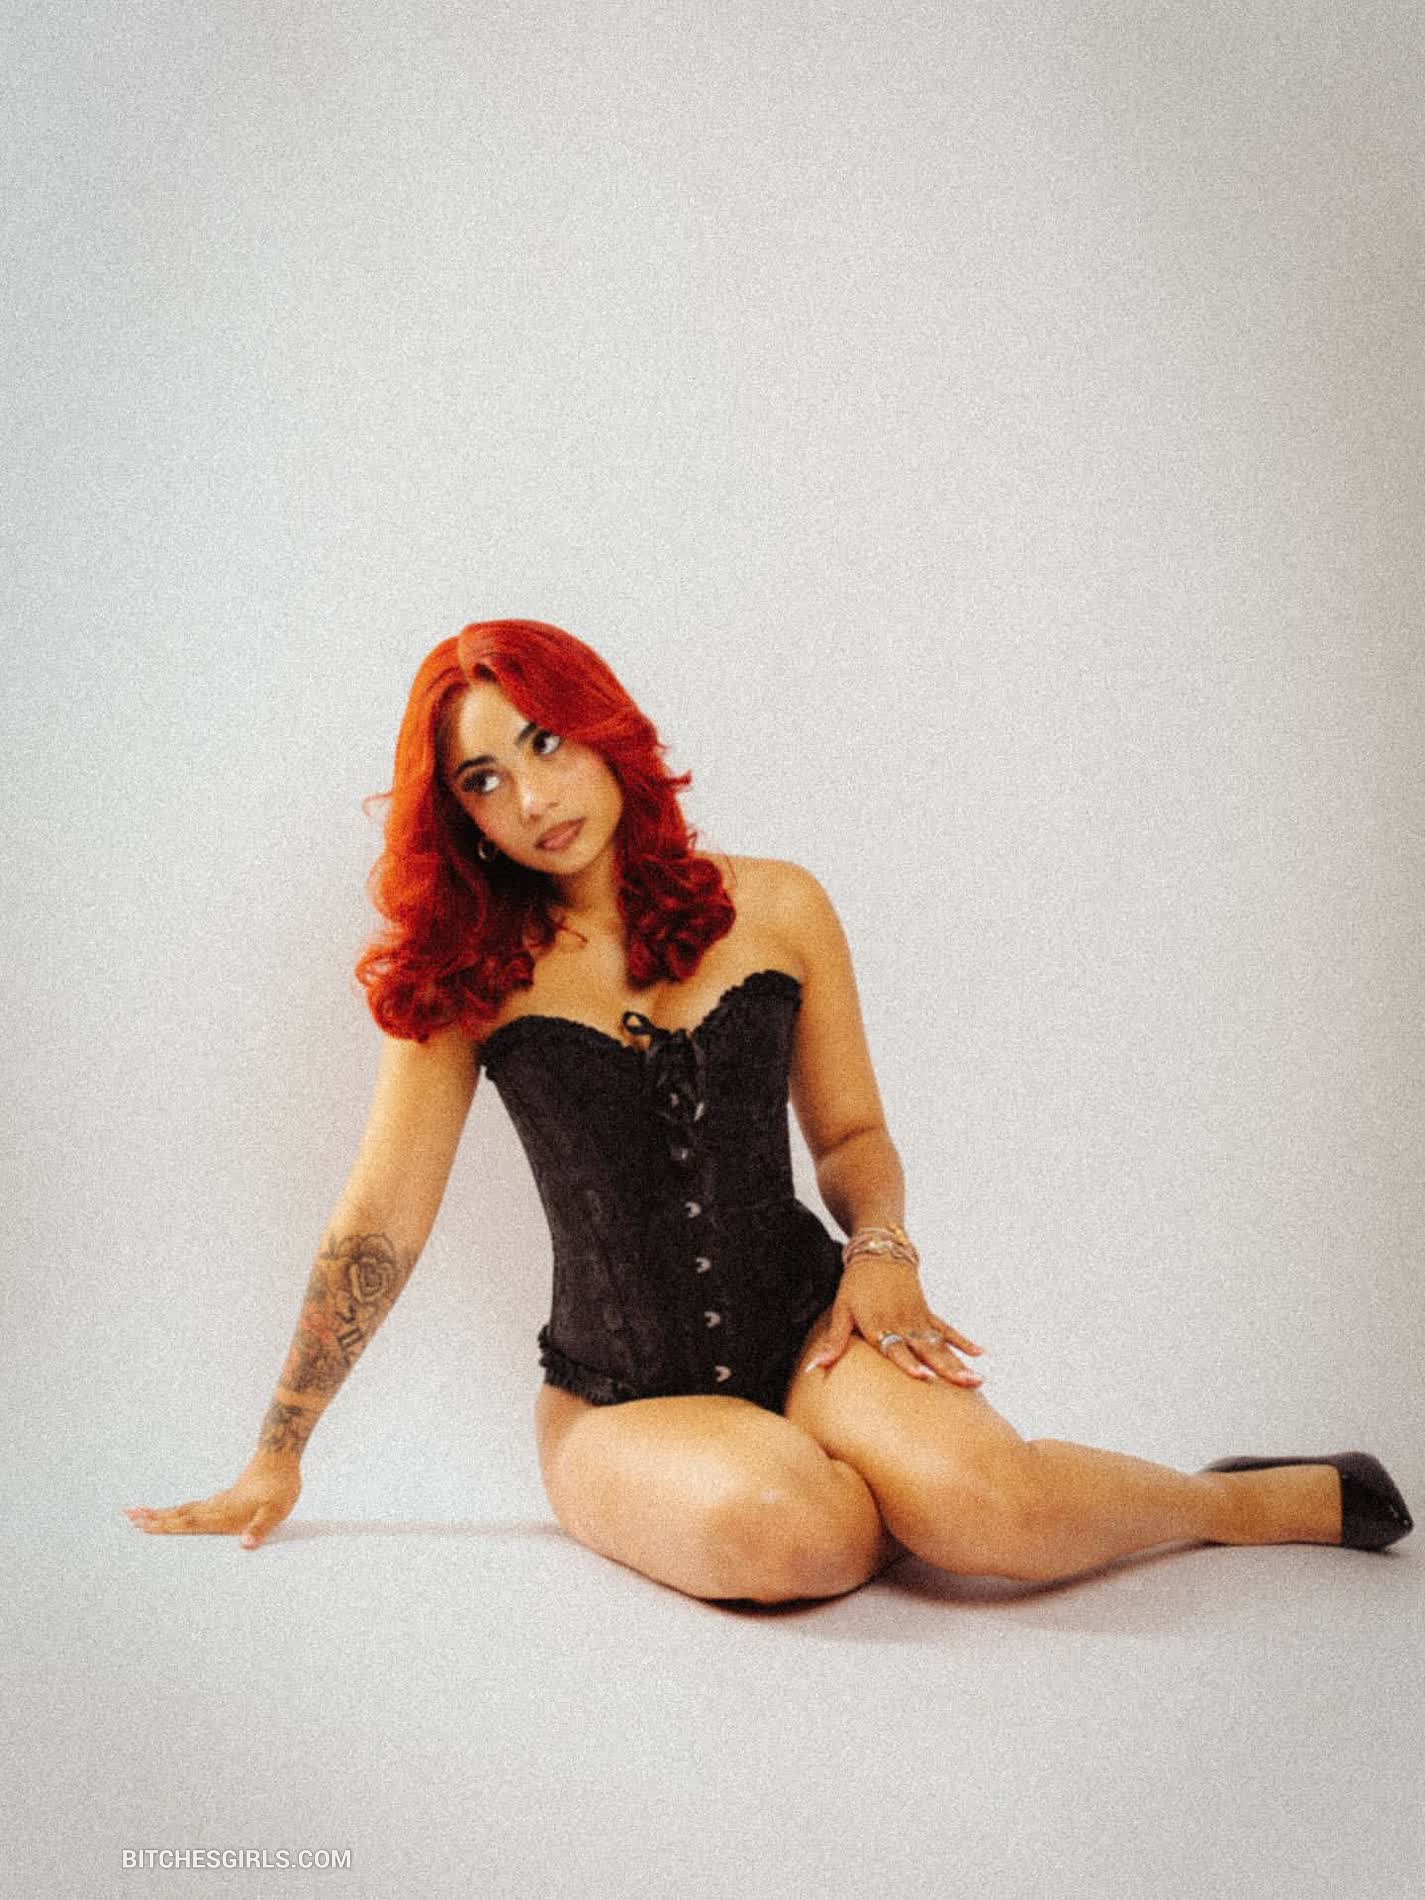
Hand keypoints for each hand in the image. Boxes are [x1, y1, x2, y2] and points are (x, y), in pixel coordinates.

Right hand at [123, 1454, 301, 1549]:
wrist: (281, 1455)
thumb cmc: (280, 1486)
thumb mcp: (275, 1510)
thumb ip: (260, 1528)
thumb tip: (245, 1545)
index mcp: (223, 1514)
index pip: (188, 1522)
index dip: (165, 1526)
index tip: (141, 1525)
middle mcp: (216, 1507)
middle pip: (179, 1514)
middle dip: (154, 1517)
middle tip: (128, 1516)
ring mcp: (220, 1500)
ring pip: (186, 1509)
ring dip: (164, 1513)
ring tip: (145, 1513)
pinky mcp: (227, 1497)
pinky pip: (197, 1506)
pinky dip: (182, 1510)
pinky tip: (181, 1513)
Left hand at [803, 1256, 985, 1386]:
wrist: (879, 1249)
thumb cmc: (856, 1284)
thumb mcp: (841, 1310)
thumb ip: (834, 1342)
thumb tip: (814, 1369)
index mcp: (880, 1326)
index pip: (896, 1349)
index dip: (910, 1364)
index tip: (925, 1379)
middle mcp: (903, 1324)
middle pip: (927, 1350)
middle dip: (948, 1369)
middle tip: (968, 1385)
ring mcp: (918, 1318)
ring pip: (942, 1344)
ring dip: (961, 1362)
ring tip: (979, 1379)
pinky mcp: (926, 1312)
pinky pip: (947, 1329)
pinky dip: (964, 1341)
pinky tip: (982, 1353)